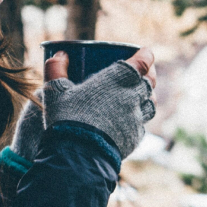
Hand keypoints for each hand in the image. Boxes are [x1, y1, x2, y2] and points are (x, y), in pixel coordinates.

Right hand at [39, 49, 157, 159]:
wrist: (80, 155)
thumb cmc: (67, 118)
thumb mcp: (55, 91)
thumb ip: (55, 69)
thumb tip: (59, 54)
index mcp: (119, 79)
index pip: (143, 62)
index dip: (146, 56)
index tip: (146, 52)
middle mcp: (133, 97)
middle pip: (150, 82)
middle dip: (149, 74)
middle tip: (144, 72)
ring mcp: (137, 119)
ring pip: (150, 104)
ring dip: (147, 97)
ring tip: (139, 95)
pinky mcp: (135, 137)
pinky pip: (142, 124)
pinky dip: (138, 119)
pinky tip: (129, 119)